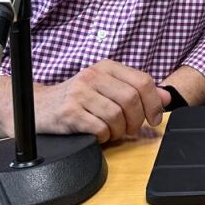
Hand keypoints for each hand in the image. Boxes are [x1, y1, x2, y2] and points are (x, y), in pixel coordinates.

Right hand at [30, 60, 170, 142]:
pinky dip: (104, 137)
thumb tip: (166, 98)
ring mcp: (79, 93)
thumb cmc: (76, 99)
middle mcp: (93, 76)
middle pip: (132, 99)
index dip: (154, 103)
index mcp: (106, 67)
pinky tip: (97, 135)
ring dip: (119, 131)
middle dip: (137, 120)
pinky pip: (99, 128)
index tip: (154, 119)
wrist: (38, 106)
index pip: (142, 81)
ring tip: (111, 132)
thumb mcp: (106, 88)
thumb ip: (136, 90)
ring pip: (116, 116)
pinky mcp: (69, 112)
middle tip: (131, 129)